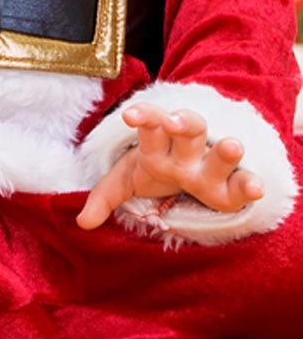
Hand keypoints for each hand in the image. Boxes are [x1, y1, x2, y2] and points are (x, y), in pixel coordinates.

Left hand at [76, 105, 263, 229]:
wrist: (188, 170)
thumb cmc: (154, 171)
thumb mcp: (126, 180)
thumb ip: (103, 197)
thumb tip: (82, 223)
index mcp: (157, 146)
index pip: (150, 125)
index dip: (143, 117)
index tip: (129, 115)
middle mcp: (186, 152)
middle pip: (188, 128)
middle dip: (183, 123)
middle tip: (174, 123)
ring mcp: (210, 168)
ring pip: (218, 151)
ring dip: (224, 151)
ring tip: (231, 147)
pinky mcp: (229, 189)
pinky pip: (243, 185)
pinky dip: (250, 185)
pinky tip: (256, 188)